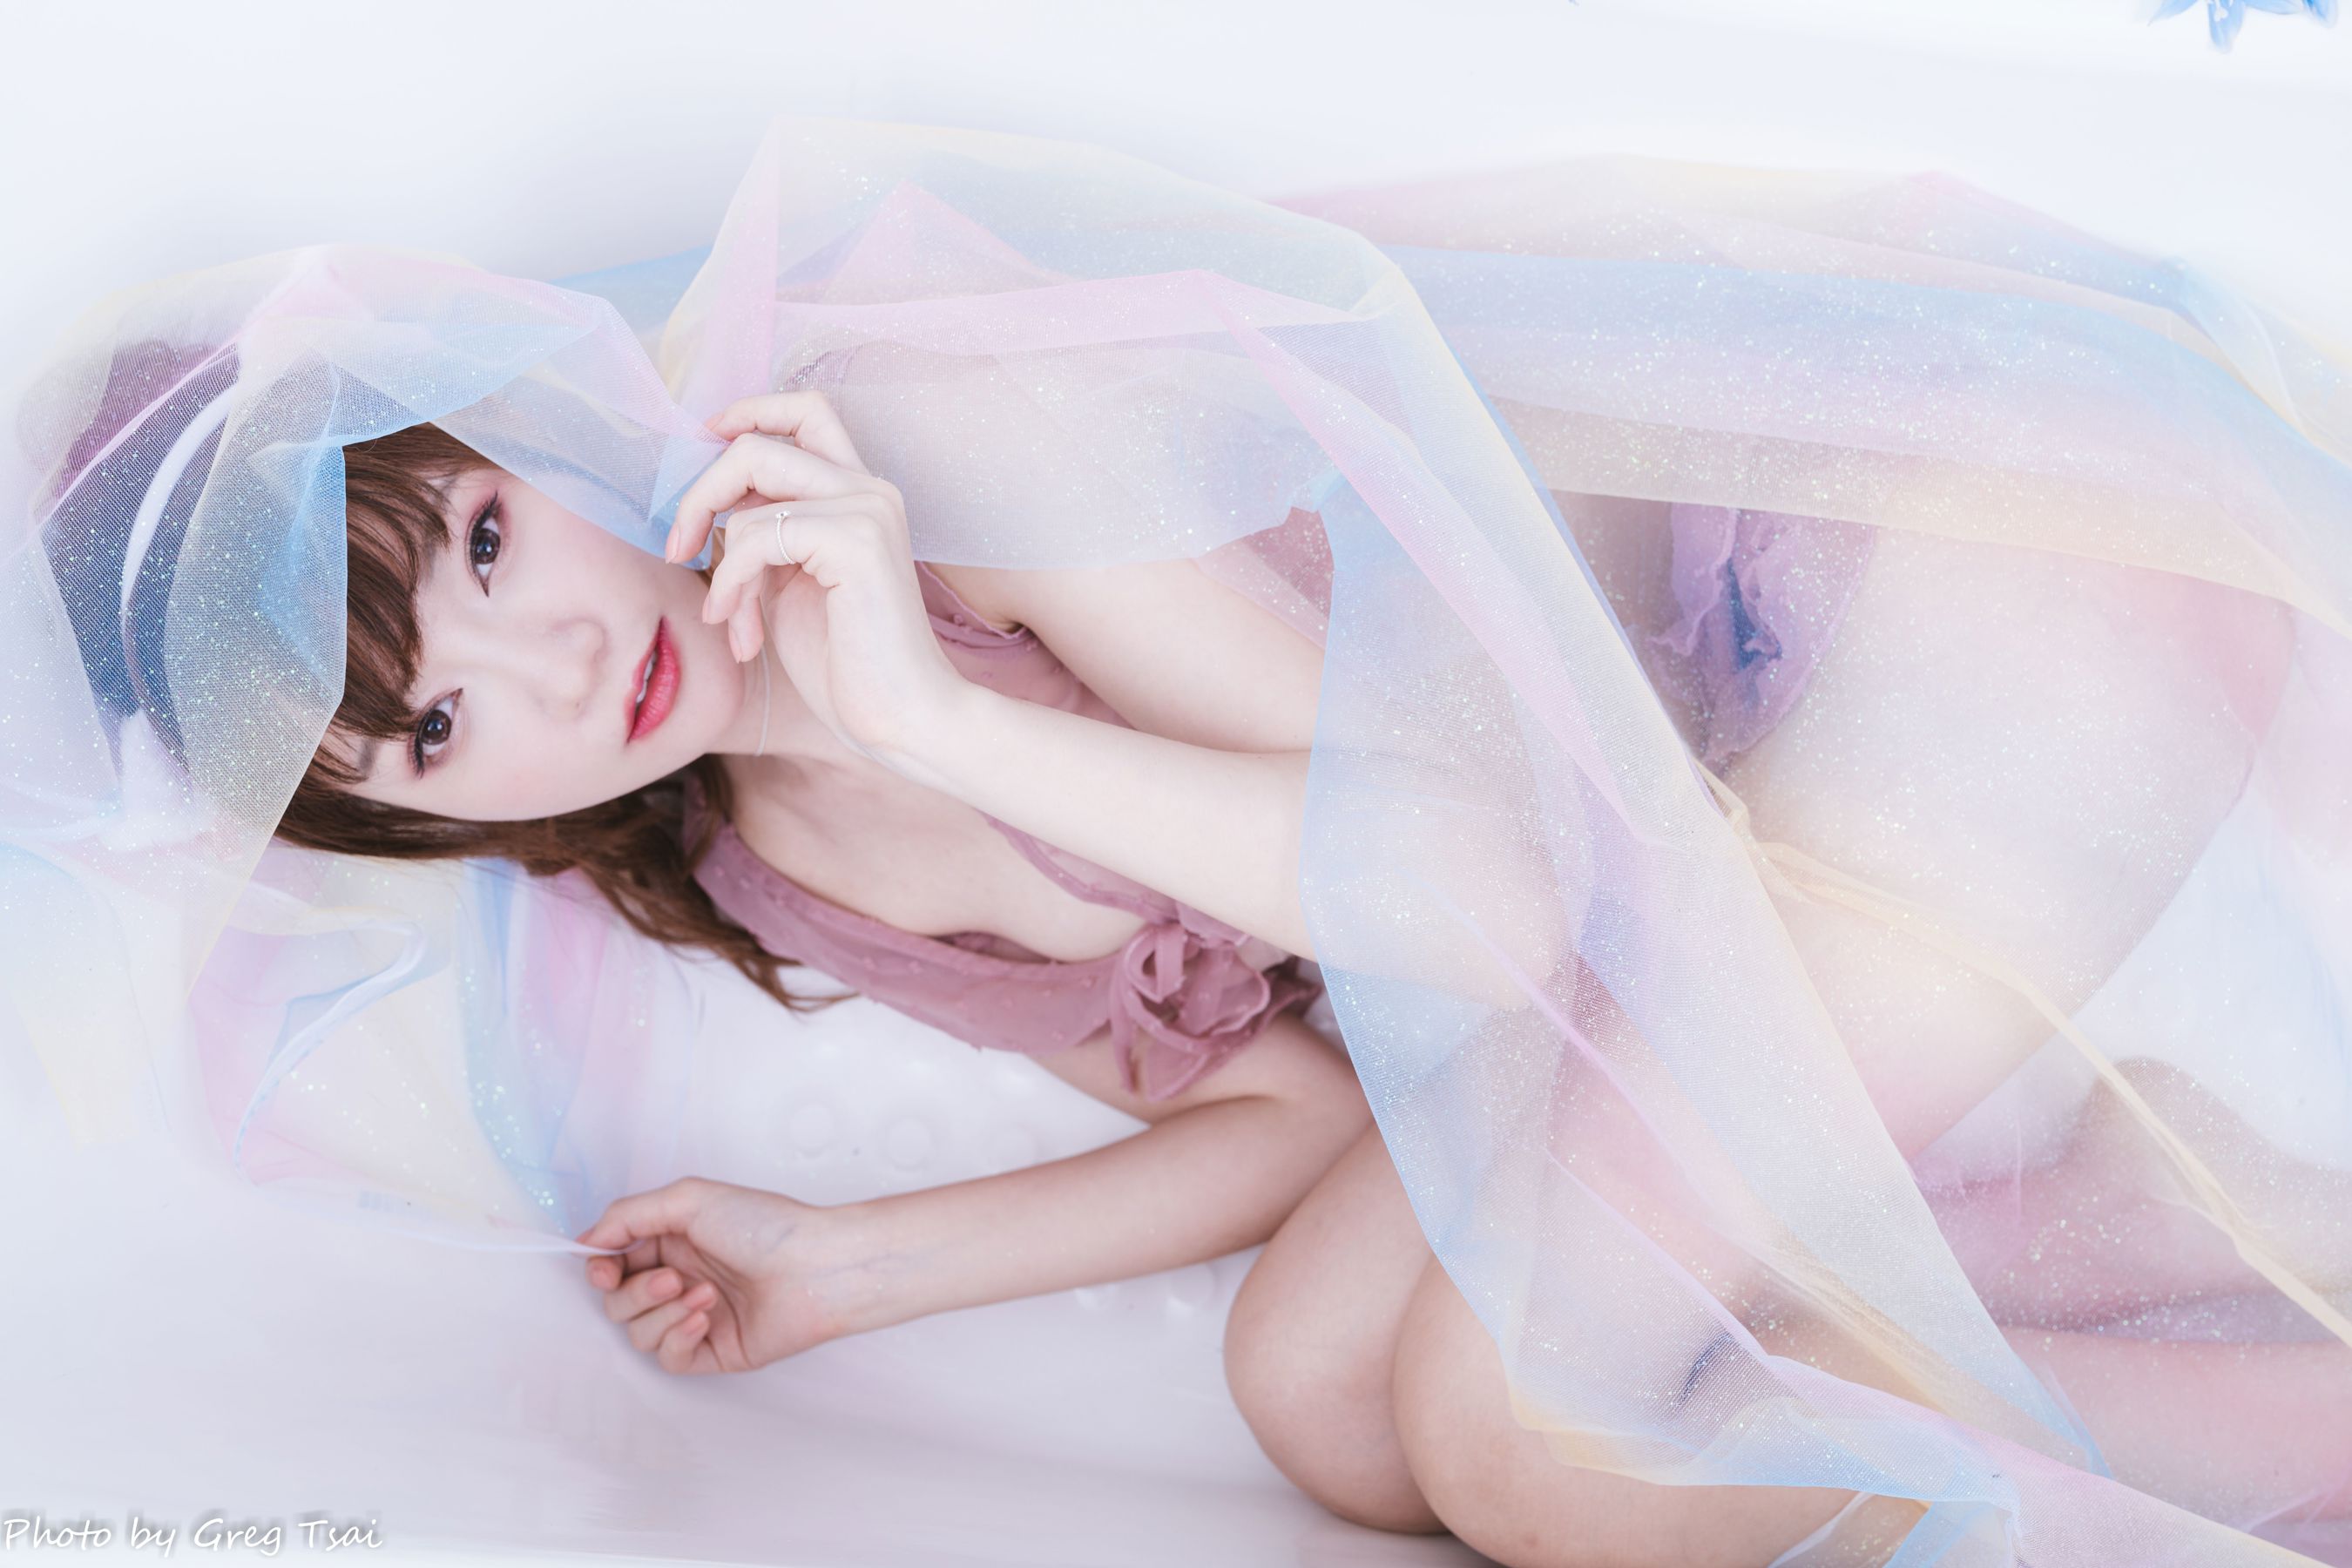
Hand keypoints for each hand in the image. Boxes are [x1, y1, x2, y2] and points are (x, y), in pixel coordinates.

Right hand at [576, 1176, 874, 1374]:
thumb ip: (629, 1215)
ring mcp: (694, 1317)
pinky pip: (668, 1359)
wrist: (817, 1268)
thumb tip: (588, 1240)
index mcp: (672, 1242)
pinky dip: (677, 1339)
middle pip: (618, 1303)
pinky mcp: (712, 1351)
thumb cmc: (765, 1226)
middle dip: (635, 1294)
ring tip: (704, 1295)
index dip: (600, 1271)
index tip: (605, 1271)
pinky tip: (704, 1319)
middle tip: (672, 1280)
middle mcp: (680, 1279)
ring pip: (638, 1334)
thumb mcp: (689, 1199)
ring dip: (662, 1315)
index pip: (613, 1264)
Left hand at [666, 391, 970, 760]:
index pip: (806, 412)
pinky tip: (743, 634)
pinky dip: (732, 584)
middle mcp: (871, 489)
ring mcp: (867, 509)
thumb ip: (764, 533)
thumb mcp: (790, 583)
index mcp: (861, 494)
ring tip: (729, 620)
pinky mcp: (855, 540)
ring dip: (719, 559)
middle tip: (680, 551)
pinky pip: (755, 536)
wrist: (901, 717)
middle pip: (760, 442)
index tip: (705, 445)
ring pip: (750, 483)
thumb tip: (710, 508)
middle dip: (702, 494)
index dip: (749, 414)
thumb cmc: (846, 662)